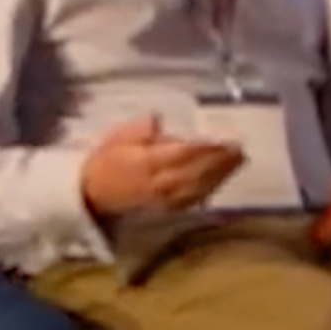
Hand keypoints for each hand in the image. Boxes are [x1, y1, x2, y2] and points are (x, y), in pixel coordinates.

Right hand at [80, 115, 244, 218]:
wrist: (91, 196)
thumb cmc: (105, 162)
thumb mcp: (115, 138)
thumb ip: (138, 130)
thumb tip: (157, 119)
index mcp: (144, 163)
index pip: (180, 154)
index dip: (203, 146)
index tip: (223, 136)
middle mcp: (158, 183)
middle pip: (195, 172)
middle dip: (219, 161)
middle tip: (240, 147)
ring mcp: (165, 199)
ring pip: (198, 187)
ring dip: (221, 174)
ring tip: (238, 160)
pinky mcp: (168, 210)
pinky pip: (194, 199)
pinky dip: (211, 188)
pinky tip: (223, 177)